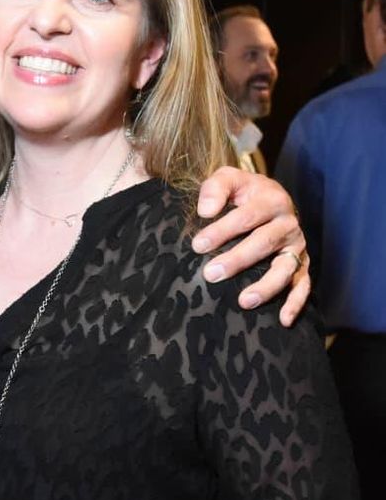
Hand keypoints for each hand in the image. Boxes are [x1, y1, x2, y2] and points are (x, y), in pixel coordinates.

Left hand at [192, 167, 308, 325]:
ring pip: (284, 268)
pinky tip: (283, 320)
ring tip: (244, 301)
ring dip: (266, 286)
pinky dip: (296, 303)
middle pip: (263, 243)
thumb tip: (205, 211)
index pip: (246, 217)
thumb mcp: (228, 179)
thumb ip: (215, 188)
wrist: (266, 197)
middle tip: (210, 274)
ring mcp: (297, 246)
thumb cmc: (241, 192)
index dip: (221, 231)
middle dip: (237, 260)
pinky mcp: (302, 264)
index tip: (197, 246)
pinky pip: (303, 285)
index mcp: (272, 199)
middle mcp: (288, 223)